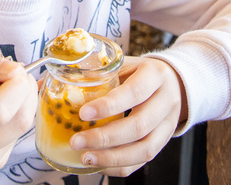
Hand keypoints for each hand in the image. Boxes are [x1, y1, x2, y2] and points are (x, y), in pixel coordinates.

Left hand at [68, 56, 185, 176]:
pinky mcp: (164, 142)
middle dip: (105, 138)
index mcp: (155, 75)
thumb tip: (56, 87)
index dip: (109, 106)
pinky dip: (120, 167)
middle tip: (77, 141)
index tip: (83, 114)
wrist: (174, 82)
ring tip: (85, 157)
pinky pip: (143, 161)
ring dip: (112, 157)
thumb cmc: (141, 73)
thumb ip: (99, 74)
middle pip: (139, 126)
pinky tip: (99, 164)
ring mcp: (168, 124)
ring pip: (145, 149)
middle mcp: (166, 101)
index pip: (134, 92)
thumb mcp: (125, 64)